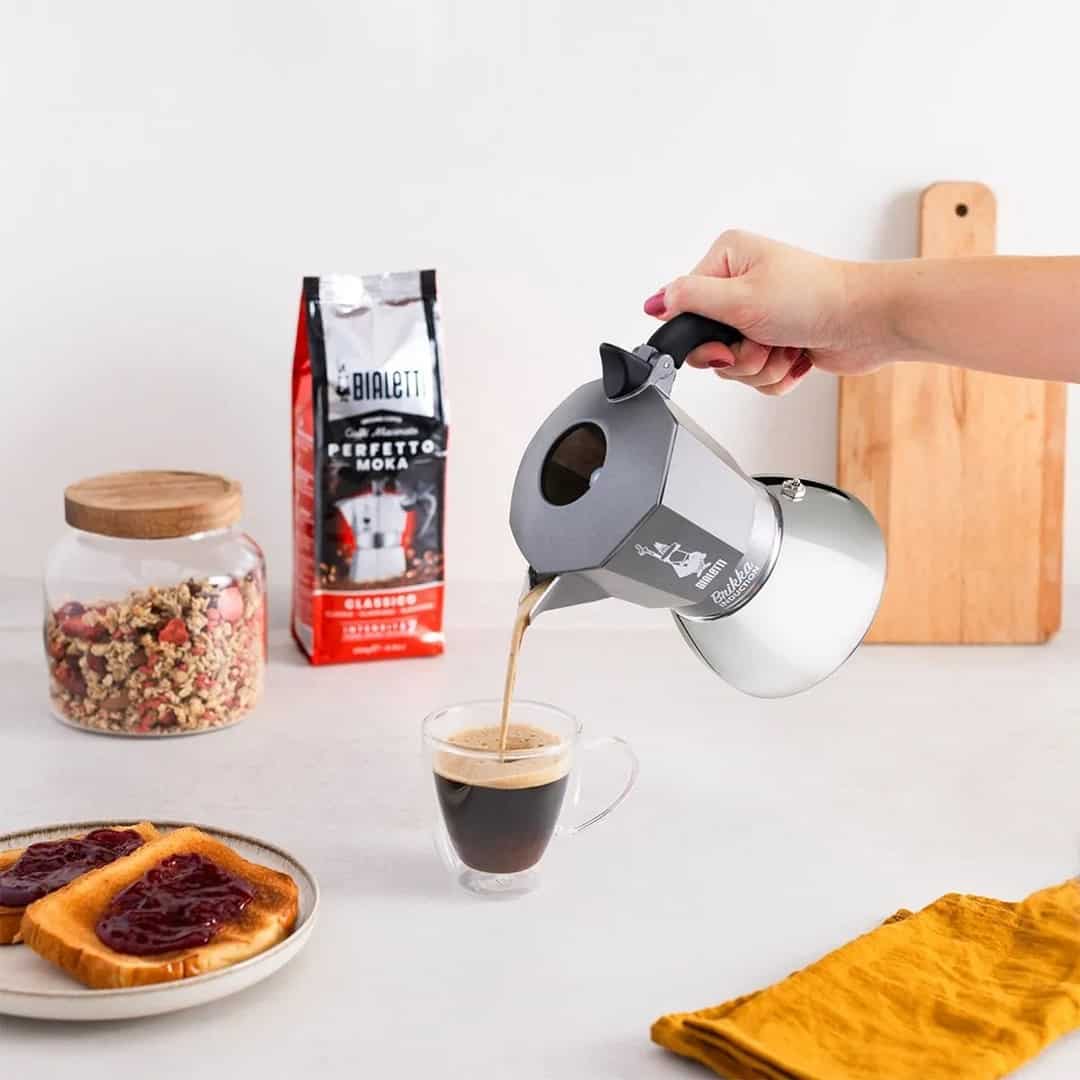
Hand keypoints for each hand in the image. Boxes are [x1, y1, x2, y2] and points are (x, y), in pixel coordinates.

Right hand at [643, 231, 890, 394]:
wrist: (868, 322)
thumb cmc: (815, 297)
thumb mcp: (740, 297)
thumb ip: (689, 299)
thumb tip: (654, 302)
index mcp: (729, 260)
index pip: (686, 309)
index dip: (703, 337)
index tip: (725, 341)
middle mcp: (742, 286)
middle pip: (709, 345)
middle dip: (738, 356)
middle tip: (763, 340)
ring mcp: (762, 316)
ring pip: (735, 366)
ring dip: (762, 365)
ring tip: (787, 345)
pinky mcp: (779, 342)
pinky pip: (759, 376)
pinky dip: (778, 373)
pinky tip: (797, 355)